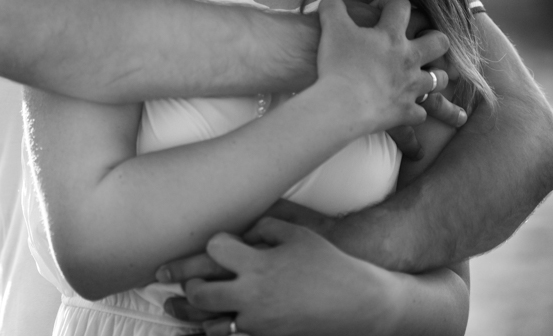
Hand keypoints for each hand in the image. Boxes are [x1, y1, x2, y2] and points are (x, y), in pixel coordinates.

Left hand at [166, 218, 392, 335]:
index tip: (222, 246)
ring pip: (211, 325)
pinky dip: (223, 331)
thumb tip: (242, 233)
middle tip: (193, 281)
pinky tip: (223, 321)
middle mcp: (254, 297)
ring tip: (204, 303)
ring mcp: (260, 324)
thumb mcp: (297, 235)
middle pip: (200, 294)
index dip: (216, 244)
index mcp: (259, 266)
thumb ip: (264, 227)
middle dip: (191, 285)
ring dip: (202, 314)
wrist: (361, 304)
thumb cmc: (330, 264)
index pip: (214, 250)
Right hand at [315, 0, 449, 133]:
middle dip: (434, 37)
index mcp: (391, 35)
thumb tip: (330, 1)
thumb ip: (332, 8)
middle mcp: (409, 59)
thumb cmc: (338, 63)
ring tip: (423, 76)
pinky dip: (415, 112)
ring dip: (434, 76)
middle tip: (419, 39)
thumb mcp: (331, 27)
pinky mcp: (405, 111)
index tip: (379, 7)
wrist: (342, 104)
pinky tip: (407, 111)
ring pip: (439, 79)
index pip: (402, 6)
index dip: (391, 1)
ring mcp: (411, 86)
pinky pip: (420, 114)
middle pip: (439, 42)